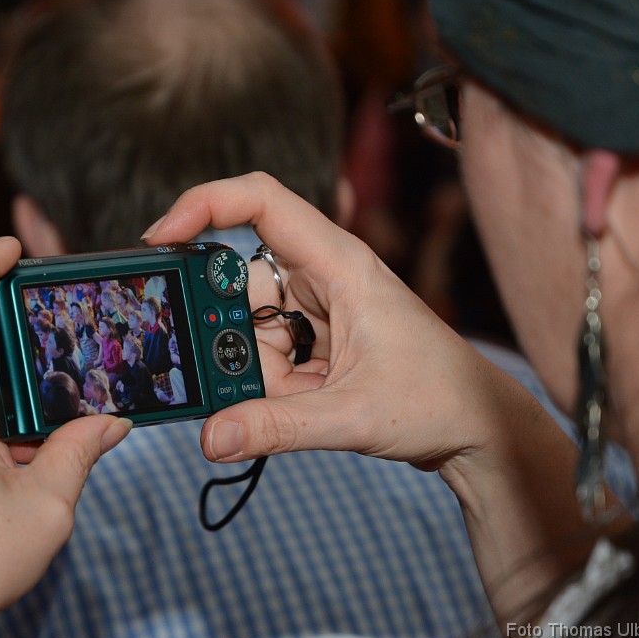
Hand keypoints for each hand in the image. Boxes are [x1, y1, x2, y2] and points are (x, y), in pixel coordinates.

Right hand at [144, 173, 523, 468]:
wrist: (478, 429)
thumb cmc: (439, 400)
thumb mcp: (352, 415)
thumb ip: (276, 427)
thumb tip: (210, 436)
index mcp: (340, 264)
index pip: (262, 201)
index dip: (204, 204)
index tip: (160, 237)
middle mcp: (325, 276)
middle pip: (241, 280)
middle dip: (232, 333)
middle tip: (244, 377)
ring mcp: (318, 308)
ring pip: (249, 325)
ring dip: (260, 373)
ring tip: (307, 400)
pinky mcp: (315, 338)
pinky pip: (265, 352)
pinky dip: (271, 385)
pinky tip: (309, 402)